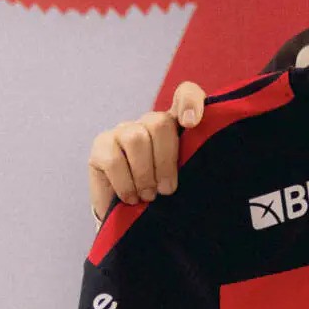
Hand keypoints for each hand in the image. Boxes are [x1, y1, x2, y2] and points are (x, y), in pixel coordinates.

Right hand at [87, 81, 207, 220]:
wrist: (130, 215)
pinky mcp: (101, 145)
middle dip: (165, 160)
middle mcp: (149, 122)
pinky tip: (131, 198)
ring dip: (145, 174)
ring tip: (148, 196)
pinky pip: (114, 160)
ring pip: (136, 139)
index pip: (187, 94)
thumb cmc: (164, 193)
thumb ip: (195, 162)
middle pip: (159, 123)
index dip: (190, 102)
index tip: (191, 123)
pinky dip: (125, 184)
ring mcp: (123, 130)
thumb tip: (207, 165)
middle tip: (166, 190)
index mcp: (177, 124)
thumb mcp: (186, 179)